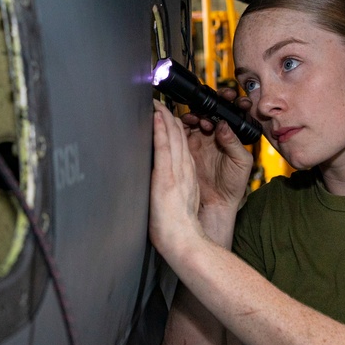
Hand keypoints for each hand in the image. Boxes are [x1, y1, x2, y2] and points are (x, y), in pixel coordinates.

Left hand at [149, 102, 204, 259]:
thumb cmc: (178, 232)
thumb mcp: (178, 206)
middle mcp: (185, 172)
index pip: (183, 146)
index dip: (175, 129)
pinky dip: (161, 131)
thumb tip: (159, 189)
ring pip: (174, 138)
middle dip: (170, 117)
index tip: (165, 115)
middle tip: (158, 101)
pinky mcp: (166, 179)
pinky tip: (156, 118)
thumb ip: (172, 193)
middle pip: (180, 137)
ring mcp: (177, 174)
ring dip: (164, 118)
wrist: (185, 244)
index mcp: (188, 178)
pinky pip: (165, 149)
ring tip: (156, 102)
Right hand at [181, 88, 253, 215]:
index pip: (230, 112)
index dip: (230, 101)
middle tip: (212, 106)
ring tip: (201, 119)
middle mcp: (216, 133)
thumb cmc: (234, 184)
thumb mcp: (241, 162)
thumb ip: (234, 143)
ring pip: (197, 117)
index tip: (231, 96)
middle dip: (211, 103)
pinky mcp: (188, 145)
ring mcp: (201, 138)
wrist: (217, 202)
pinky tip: (188, 122)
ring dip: (198, 113)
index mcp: (231, 134)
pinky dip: (184, 123)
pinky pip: (184, 129)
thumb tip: (224, 124)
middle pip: (211, 110)